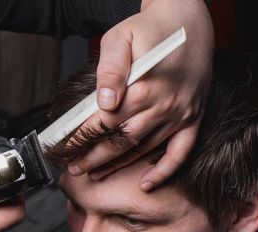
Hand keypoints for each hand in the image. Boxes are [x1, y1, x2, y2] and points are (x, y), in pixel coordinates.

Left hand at [68, 0, 213, 190]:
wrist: (188, 22)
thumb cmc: (149, 29)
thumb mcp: (120, 38)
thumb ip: (111, 70)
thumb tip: (104, 102)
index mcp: (143, 87)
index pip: (103, 123)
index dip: (80, 139)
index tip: (64, 149)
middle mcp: (163, 105)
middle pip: (120, 141)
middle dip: (93, 158)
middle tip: (74, 169)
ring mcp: (180, 114)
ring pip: (144, 149)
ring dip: (118, 165)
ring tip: (96, 174)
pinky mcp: (193, 117)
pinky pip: (180, 152)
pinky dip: (164, 171)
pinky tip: (146, 183)